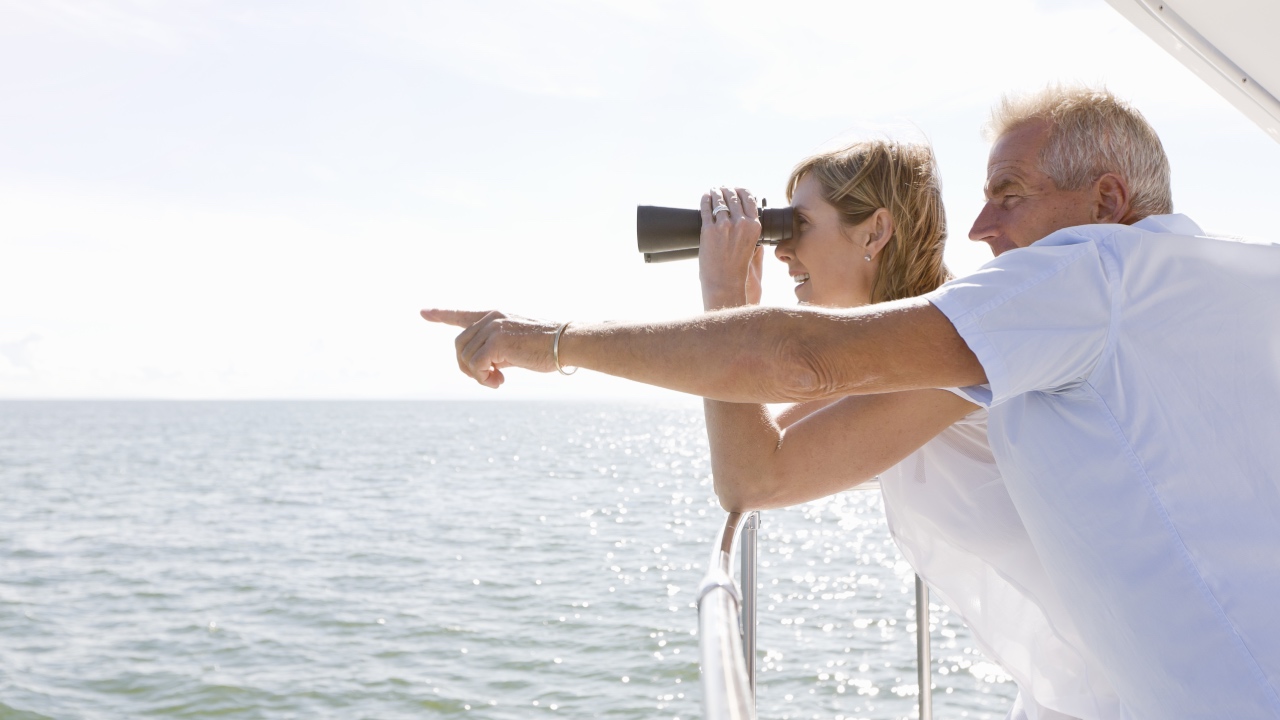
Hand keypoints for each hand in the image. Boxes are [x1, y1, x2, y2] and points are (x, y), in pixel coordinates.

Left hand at [420, 309, 558, 388]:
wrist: (566, 343)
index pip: (462, 314)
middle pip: (458, 345)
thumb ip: (496, 351)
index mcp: (495, 316)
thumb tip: (481, 367)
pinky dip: (483, 378)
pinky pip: (475, 365)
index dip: (441, 314)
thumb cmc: (547, 347)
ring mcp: (492, 328)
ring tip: (497, 380)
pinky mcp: (496, 341)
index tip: (423, 312)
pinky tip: (499, 381)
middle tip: (489, 378)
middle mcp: (490, 318)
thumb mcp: (516, 347)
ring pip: (464, 357)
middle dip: (467, 367)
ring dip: (477, 375)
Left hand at [699, 186, 761, 310]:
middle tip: (721, 188)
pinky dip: (705, 200)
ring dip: (715, 192)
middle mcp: (741, 223)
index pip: (749, 198)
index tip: (735, 189)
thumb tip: (748, 218)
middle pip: (733, 196)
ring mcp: (724, 226)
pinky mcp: (708, 230)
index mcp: (754, 226)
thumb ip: (751, 231)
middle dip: (726, 189)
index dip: (741, 190)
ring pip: (719, 200)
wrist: (725, 282)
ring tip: (713, 191)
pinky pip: (706, 209)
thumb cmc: (738, 267)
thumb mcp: (752, 246)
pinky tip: (705, 196)